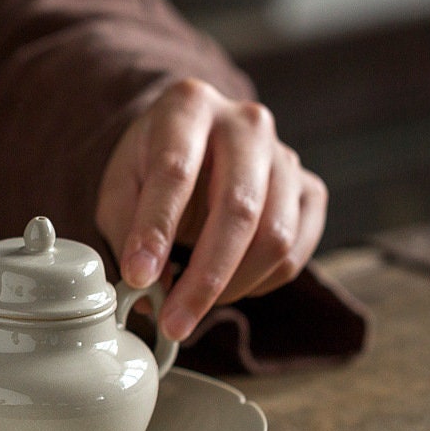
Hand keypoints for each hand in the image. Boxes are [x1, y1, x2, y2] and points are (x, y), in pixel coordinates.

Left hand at [96, 78, 327, 340]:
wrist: (195, 144)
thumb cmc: (152, 167)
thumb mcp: (120, 188)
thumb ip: (128, 231)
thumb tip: (151, 287)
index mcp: (189, 107)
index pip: (175, 171)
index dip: (157, 230)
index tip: (139, 277)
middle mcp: (246, 123)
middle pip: (237, 209)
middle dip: (204, 278)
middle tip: (174, 322)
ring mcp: (285, 156)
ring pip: (274, 237)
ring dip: (231, 287)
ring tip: (194, 305)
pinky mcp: (309, 190)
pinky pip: (295, 252)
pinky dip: (260, 282)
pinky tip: (228, 284)